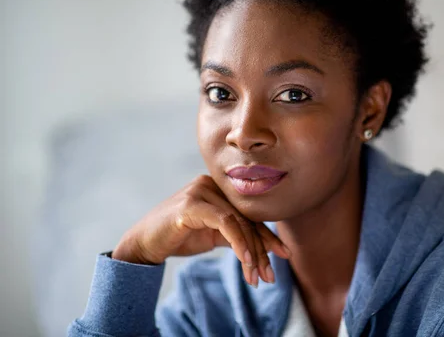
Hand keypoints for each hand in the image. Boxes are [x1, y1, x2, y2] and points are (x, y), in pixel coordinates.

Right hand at [112, 175, 290, 286]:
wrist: (144, 243)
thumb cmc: (179, 237)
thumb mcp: (213, 235)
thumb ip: (236, 234)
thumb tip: (264, 246)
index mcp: (218, 188)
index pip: (249, 213)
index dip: (268, 235)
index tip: (283, 255)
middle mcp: (211, 184)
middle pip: (247, 218)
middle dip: (262, 248)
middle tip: (270, 274)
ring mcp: (201, 191)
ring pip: (239, 222)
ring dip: (252, 252)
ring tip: (258, 275)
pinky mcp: (192, 204)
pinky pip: (225, 222)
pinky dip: (238, 242)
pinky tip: (245, 260)